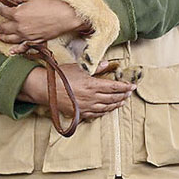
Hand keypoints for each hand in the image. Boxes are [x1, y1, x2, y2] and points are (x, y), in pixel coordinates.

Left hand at [0, 0, 86, 46]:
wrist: (65, 17)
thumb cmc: (50, 5)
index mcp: (17, 14)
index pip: (3, 11)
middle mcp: (19, 27)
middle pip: (4, 27)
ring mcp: (26, 36)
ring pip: (10, 38)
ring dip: (1, 37)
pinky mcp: (35, 41)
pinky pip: (22, 47)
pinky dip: (16, 50)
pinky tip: (11, 51)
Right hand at [19, 63, 135, 119]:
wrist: (45, 89)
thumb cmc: (61, 76)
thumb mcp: (79, 68)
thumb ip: (96, 68)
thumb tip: (107, 64)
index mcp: (92, 85)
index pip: (114, 87)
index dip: (125, 87)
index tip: (132, 86)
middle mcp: (91, 98)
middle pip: (112, 98)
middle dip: (122, 95)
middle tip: (129, 93)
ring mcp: (86, 107)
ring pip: (106, 107)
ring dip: (116, 104)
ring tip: (122, 102)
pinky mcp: (80, 113)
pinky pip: (96, 114)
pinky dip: (104, 111)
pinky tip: (108, 109)